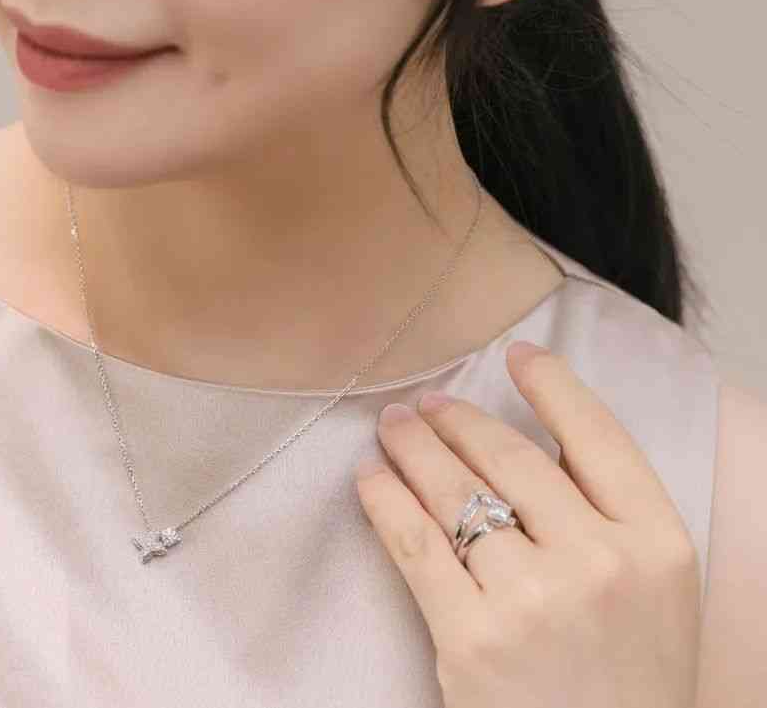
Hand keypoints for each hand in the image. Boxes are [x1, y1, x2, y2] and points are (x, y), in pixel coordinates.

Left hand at [354, 340, 701, 707]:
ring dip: (414, 448)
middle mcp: (598, 563)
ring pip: (455, 493)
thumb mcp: (655, 593)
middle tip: (427, 402)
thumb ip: (609, 517)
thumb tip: (535, 441)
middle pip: (511, 459)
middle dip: (459, 420)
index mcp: (658, 544)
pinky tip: (370, 479)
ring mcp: (532, 600)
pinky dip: (385, 502)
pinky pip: (415, 545)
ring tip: (392, 427)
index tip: (517, 354)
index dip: (553, 386)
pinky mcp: (470, 638)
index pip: (599, 435)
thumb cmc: (628, 680)